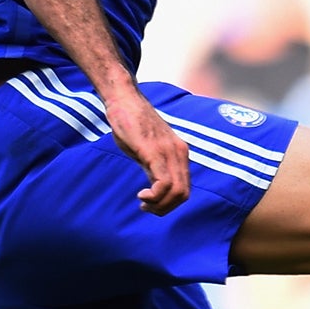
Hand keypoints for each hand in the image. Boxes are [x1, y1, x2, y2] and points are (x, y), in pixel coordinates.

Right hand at [105, 88, 189, 213]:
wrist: (124, 100)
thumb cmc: (133, 124)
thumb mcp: (148, 150)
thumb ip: (156, 168)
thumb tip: (157, 189)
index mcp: (180, 153)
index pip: (185, 189)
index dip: (170, 204)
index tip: (152, 204)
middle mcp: (179, 153)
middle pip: (183, 194)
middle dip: (165, 208)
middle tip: (147, 208)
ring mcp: (168, 152)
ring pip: (176, 192)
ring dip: (159, 205)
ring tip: (144, 203)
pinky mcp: (153, 151)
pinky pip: (164, 182)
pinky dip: (154, 196)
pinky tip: (142, 195)